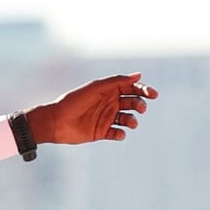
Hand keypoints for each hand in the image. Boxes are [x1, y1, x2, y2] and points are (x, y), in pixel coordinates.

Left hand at [27, 74, 155, 145]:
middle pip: (133, 103)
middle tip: (141, 108)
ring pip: (128, 119)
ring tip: (131, 123)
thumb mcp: (96, 88)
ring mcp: (106, 118)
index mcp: (109, 90)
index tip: (153, 95)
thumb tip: (138, 75)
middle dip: (140, 105)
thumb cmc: (74, 101)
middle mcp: (110, 103)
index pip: (132, 88)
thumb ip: (117, 81)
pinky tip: (118, 133)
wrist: (56, 121)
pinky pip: (117, 133)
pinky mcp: (102, 132)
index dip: (144, 90)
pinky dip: (121, 134)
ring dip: (133, 120)